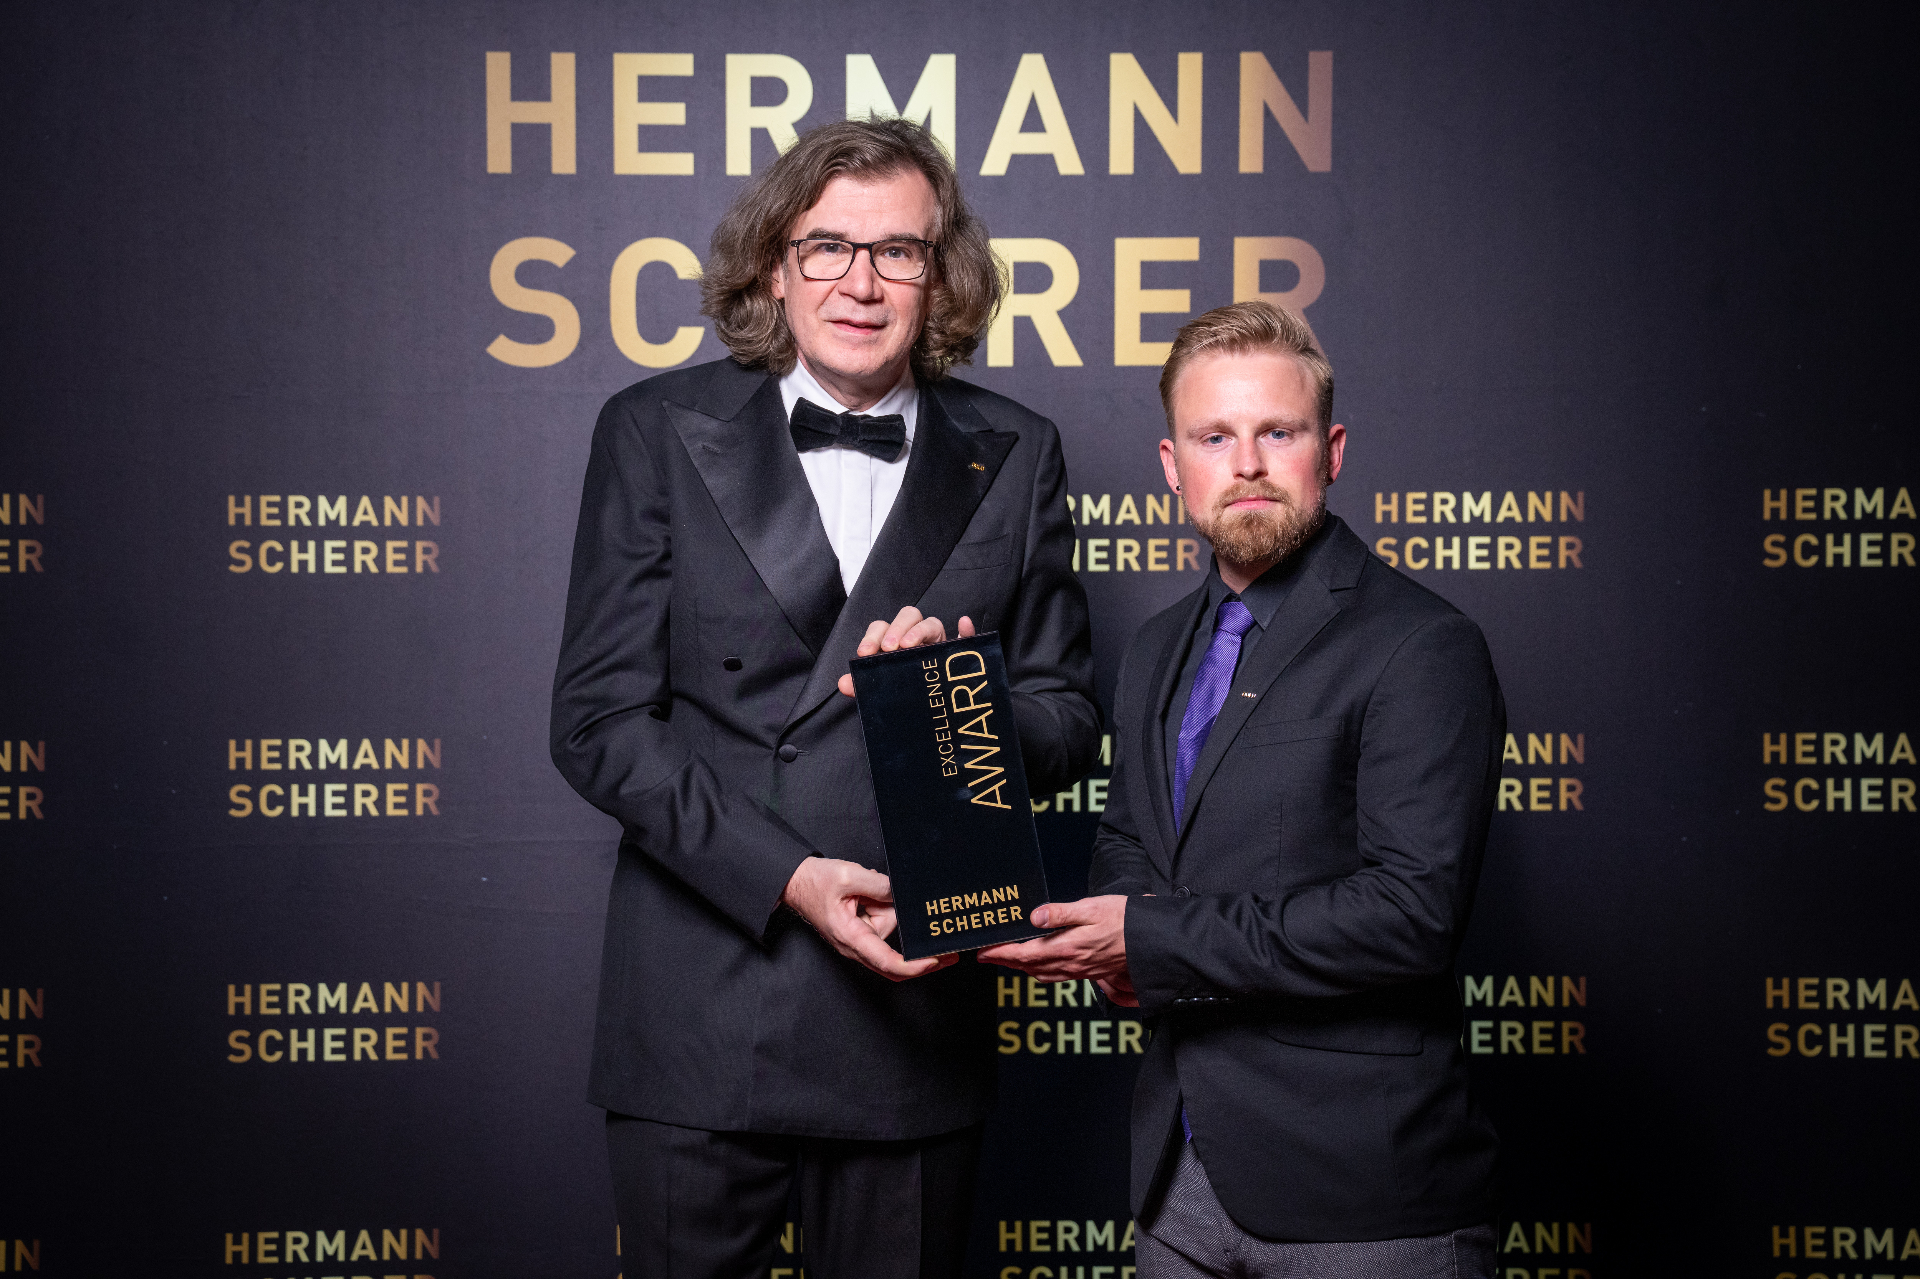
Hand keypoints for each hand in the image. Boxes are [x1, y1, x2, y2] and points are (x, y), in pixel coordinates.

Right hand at [782, 856, 955, 980]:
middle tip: (948, 946)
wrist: (796, 882)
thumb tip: (901, 896)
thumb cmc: (815, 882)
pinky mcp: (863, 932)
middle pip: (895, 959)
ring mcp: (860, 940)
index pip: (887, 961)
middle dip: (919, 952)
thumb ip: (878, 885)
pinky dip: (886, 908)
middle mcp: (856, 945)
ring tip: (871, 888)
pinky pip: (885, 923)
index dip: (914, 966)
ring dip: (892, 909)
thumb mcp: (848, 875)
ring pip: (892, 930)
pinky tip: (875, 894)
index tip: (936, 962)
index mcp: (850, 937)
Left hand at [838, 607, 976, 696]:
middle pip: (908, 616)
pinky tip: (964, 625)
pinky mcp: (959, 654)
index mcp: (896, 642)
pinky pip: (966, 638)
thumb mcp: (883, 689)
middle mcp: (917, 638)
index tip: (865, 653)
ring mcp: (939, 644)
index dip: (873, 636)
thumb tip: (843, 683)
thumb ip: (864, 685)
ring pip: (932, 622)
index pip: (882, 628)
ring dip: (920, 629)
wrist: (934, 710)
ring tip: (910, 645)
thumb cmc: (906, 691)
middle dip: (897, 628)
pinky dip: (966, 630)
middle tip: (890, 648)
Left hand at [977, 896, 1129, 993]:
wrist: (1152, 941)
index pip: (1024, 954)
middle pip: (1029, 967)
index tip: (982, 952)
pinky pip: (1057, 976)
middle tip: (986, 956)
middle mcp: (1071, 964)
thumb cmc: (1124, 920)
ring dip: (1021, 968)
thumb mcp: (1091, 908)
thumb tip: (1034, 917)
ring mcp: (1081, 971)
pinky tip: (1041, 965)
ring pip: (1042, 974)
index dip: (1001, 954)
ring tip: (1007, 960)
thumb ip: (1061, 914)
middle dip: (1005, 962)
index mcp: (1067, 948)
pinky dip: (1041, 971)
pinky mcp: (1089, 972)